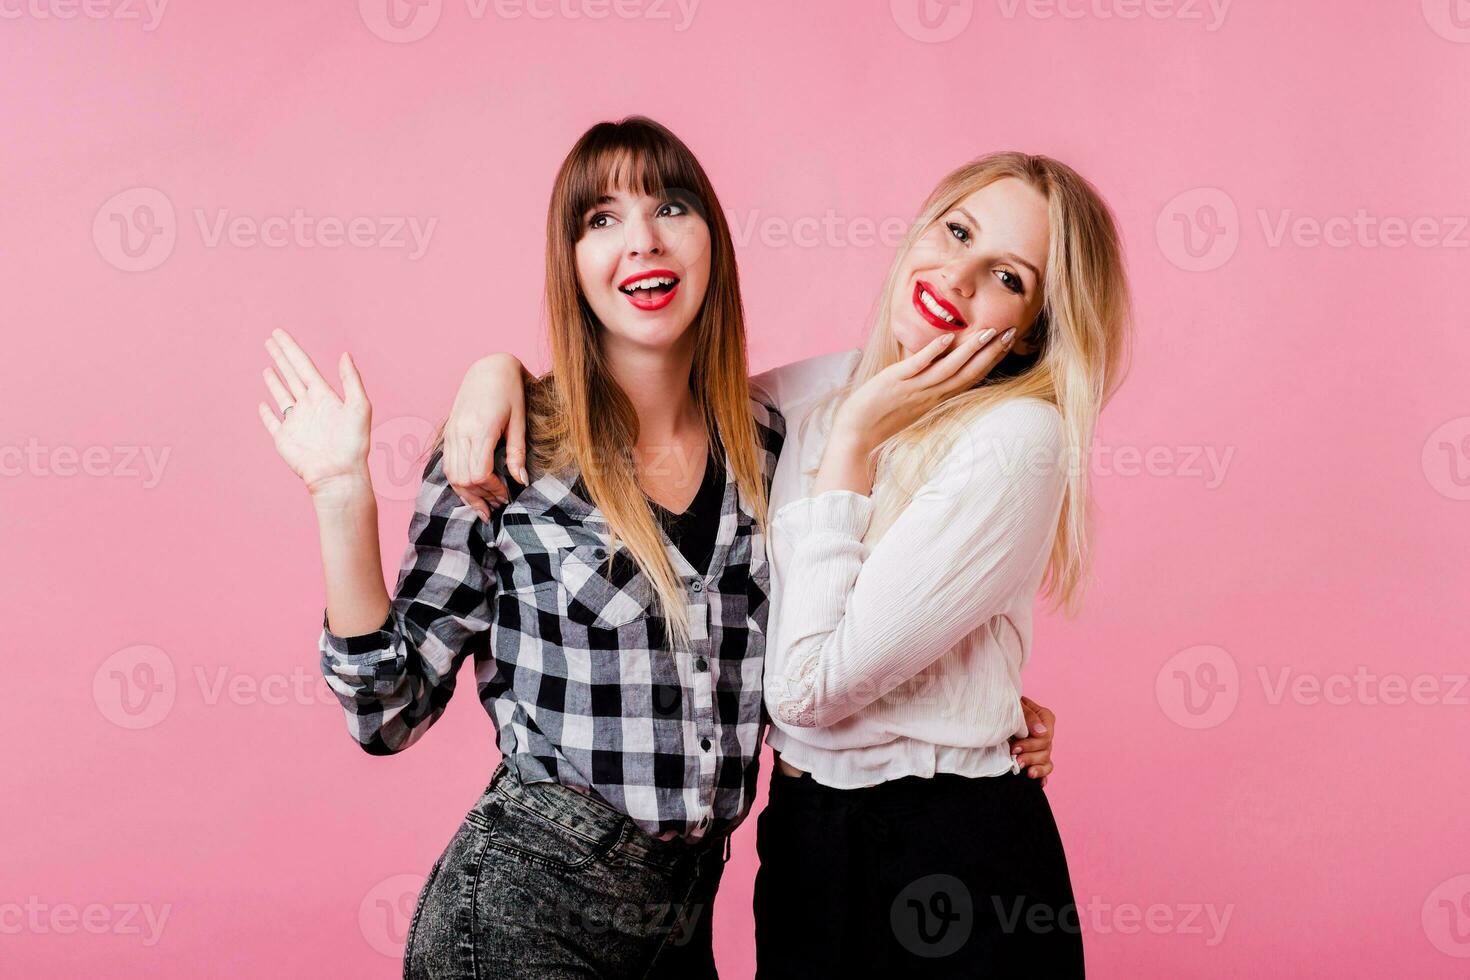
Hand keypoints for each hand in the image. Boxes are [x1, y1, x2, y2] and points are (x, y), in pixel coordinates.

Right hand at [257, 328, 371, 499]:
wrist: (339, 474)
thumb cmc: (353, 443)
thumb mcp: (360, 407)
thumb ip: (351, 380)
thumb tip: (345, 354)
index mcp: (324, 396)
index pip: (304, 366)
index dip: (291, 349)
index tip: (279, 333)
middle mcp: (309, 406)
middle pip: (291, 375)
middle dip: (281, 357)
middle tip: (270, 339)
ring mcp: (296, 422)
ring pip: (281, 395)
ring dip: (274, 380)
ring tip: (268, 366)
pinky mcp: (284, 439)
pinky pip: (272, 422)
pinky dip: (266, 413)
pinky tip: (263, 404)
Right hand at [442, 354, 529, 521]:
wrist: (489, 368)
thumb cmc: (511, 392)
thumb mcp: (519, 421)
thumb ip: (518, 453)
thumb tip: (522, 482)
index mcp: (481, 429)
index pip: (479, 473)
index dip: (492, 489)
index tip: (507, 494)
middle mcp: (461, 432)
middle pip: (463, 479)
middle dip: (481, 497)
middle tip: (498, 505)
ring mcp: (452, 433)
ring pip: (452, 475)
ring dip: (467, 494)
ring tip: (484, 506)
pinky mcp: (448, 433)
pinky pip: (447, 466)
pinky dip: (458, 483)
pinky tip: (471, 492)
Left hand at [832, 326, 1015, 456]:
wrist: (856, 434)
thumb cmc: (881, 417)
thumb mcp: (912, 401)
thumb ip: (928, 384)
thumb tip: (939, 363)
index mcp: (937, 398)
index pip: (971, 377)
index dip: (991, 359)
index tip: (1008, 340)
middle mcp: (931, 394)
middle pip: (968, 372)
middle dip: (991, 352)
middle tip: (1010, 331)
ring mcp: (914, 388)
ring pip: (948, 369)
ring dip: (970, 350)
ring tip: (988, 332)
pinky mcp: (895, 382)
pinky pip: (918, 366)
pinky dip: (933, 352)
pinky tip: (948, 338)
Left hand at [1010, 695, 1055, 787]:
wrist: (994, 715)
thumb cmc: (1004, 705)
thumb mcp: (1015, 706)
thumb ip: (1028, 716)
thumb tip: (1041, 732)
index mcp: (1044, 718)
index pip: (1046, 736)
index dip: (1031, 744)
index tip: (1015, 748)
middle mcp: (1045, 734)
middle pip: (1045, 750)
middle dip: (1030, 756)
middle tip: (1014, 759)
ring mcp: (1042, 747)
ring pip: (1046, 761)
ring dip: (1036, 767)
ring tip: (1025, 772)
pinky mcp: (1036, 758)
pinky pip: (1045, 769)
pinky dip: (1042, 776)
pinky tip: (1039, 783)